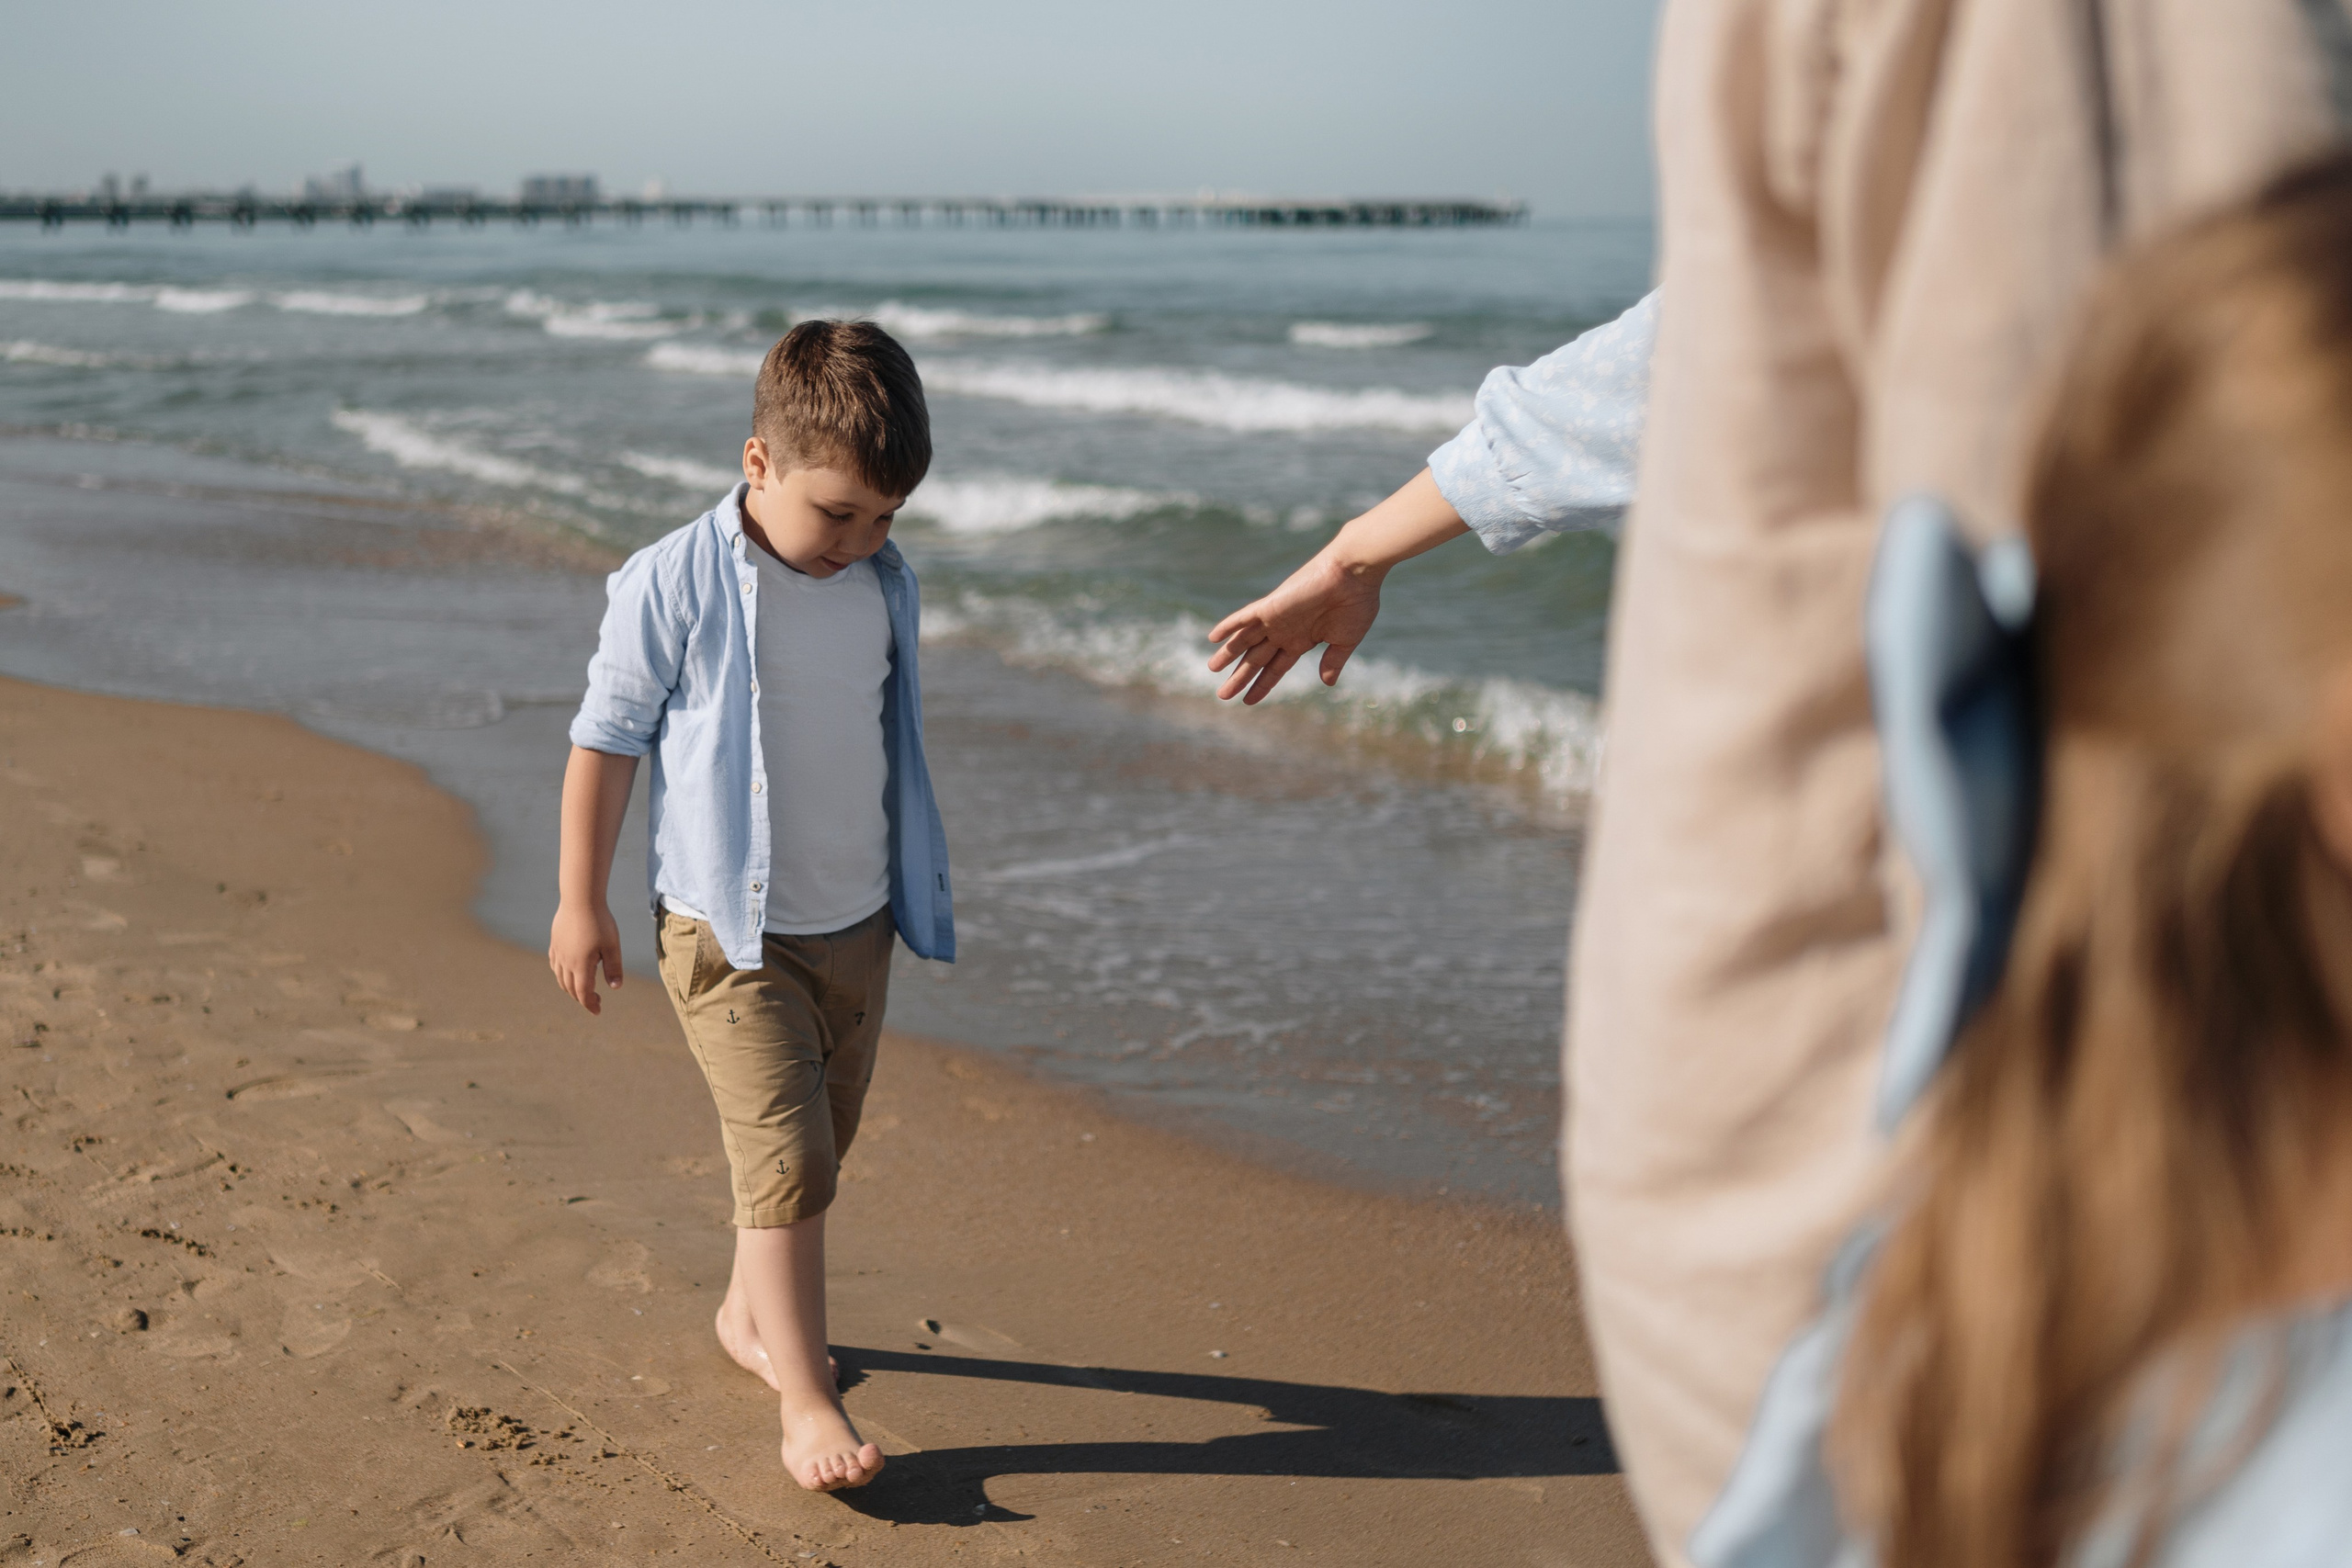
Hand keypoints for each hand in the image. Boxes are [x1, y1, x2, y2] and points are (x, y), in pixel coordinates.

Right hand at [549, 899, 624, 1014]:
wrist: (580, 899)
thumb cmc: (600, 922)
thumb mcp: (612, 946)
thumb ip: (614, 968)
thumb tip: (616, 988)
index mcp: (581, 966)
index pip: (583, 993)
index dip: (590, 1004)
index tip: (598, 1011)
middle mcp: (566, 962)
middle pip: (570, 988)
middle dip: (582, 998)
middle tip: (596, 1000)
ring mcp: (558, 952)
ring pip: (560, 978)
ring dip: (570, 987)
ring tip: (583, 988)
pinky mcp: (555, 942)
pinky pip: (554, 964)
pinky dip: (561, 974)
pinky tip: (568, 971)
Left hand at [1207, 551, 1383, 703]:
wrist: (1354, 575)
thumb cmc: (1355, 604)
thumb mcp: (1345, 640)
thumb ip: (1333, 661)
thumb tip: (1327, 683)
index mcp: (1302, 640)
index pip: (1276, 668)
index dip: (1262, 685)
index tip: (1249, 701)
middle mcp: (1285, 631)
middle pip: (1256, 659)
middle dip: (1240, 677)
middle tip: (1223, 695)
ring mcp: (1276, 619)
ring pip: (1245, 640)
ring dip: (1228, 654)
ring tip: (1211, 669)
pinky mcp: (1271, 606)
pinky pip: (1243, 617)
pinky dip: (1228, 626)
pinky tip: (1213, 637)